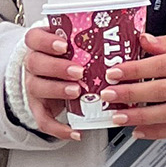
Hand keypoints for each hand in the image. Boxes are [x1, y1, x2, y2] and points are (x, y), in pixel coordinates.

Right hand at [22, 26, 85, 141]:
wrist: (51, 73)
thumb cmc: (69, 54)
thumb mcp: (75, 42)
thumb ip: (93, 37)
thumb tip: (132, 34)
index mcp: (40, 44)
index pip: (34, 38)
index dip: (47, 42)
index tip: (64, 46)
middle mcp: (33, 64)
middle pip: (35, 63)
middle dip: (57, 68)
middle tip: (78, 71)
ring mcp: (34, 85)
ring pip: (37, 87)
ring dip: (58, 90)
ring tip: (77, 92)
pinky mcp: (38, 107)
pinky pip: (43, 120)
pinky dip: (58, 128)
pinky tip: (74, 132)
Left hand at [100, 31, 165, 138]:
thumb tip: (145, 40)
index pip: (161, 65)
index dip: (135, 69)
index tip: (114, 72)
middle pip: (162, 91)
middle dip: (132, 94)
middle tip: (110, 94)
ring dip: (141, 117)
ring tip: (119, 116)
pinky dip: (158, 132)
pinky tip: (139, 131)